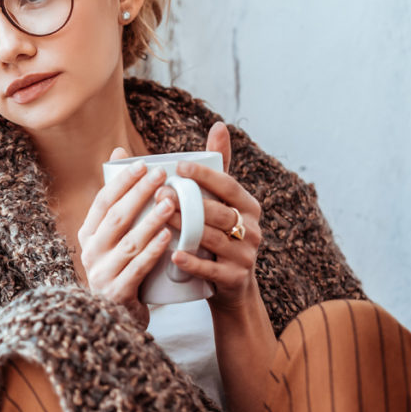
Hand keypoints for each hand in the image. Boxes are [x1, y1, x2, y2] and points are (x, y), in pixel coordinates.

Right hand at [77, 147, 173, 329]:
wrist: (122, 319)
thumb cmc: (125, 268)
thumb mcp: (118, 236)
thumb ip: (121, 199)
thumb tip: (119, 152)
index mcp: (88, 235)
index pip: (103, 201)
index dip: (123, 182)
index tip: (143, 164)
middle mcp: (90, 253)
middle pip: (116, 217)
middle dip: (139, 194)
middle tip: (162, 175)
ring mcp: (101, 274)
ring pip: (128, 242)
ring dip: (150, 221)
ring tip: (171, 203)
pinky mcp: (117, 294)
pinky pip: (136, 269)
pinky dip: (152, 252)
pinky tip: (168, 238)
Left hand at [156, 122, 262, 310]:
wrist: (230, 287)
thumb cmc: (219, 234)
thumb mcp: (223, 202)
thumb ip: (219, 166)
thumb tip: (218, 124)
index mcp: (248, 206)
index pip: (227, 185)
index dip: (204, 175)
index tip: (177, 166)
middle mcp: (251, 229)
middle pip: (218, 212)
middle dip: (189, 202)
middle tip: (159, 193)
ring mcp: (245, 256)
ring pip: (213, 238)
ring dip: (185, 228)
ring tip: (159, 218)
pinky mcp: (234, 280)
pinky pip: (211, 270)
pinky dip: (192, 263)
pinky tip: (172, 255)